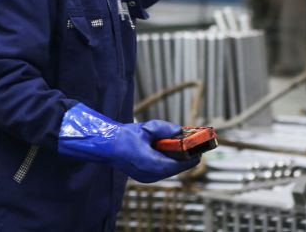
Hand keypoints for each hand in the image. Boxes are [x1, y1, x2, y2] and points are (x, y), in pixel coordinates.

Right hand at [58, 104, 198, 182]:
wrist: (107, 145)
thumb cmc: (124, 137)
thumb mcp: (147, 128)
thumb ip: (165, 129)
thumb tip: (179, 131)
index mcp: (151, 163)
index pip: (178, 165)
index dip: (191, 158)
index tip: (199, 151)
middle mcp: (150, 174)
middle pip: (175, 169)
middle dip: (185, 159)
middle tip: (193, 148)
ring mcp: (147, 177)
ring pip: (169, 171)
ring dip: (177, 161)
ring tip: (184, 149)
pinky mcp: (144, 176)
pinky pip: (162, 171)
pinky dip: (168, 162)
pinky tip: (171, 152)